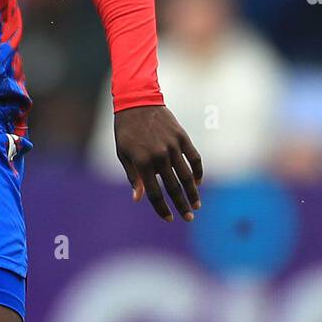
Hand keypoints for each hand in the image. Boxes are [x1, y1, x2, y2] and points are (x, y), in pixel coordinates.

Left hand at [114, 104, 202, 221]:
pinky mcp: (182, 137)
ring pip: (187, 176)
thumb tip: (138, 199)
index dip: (162, 208)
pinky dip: (198, 171)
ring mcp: (172, 146)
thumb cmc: (126, 131)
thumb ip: (133, 177)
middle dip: (181, 206)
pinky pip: (194, 158)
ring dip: (193, 193)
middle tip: (188, 218)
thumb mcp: (123, 154)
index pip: (155, 193)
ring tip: (196, 206)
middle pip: (173, 188)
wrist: (137, 102)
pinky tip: (198, 183)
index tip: (168, 219)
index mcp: (142, 163)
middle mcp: (159, 156)